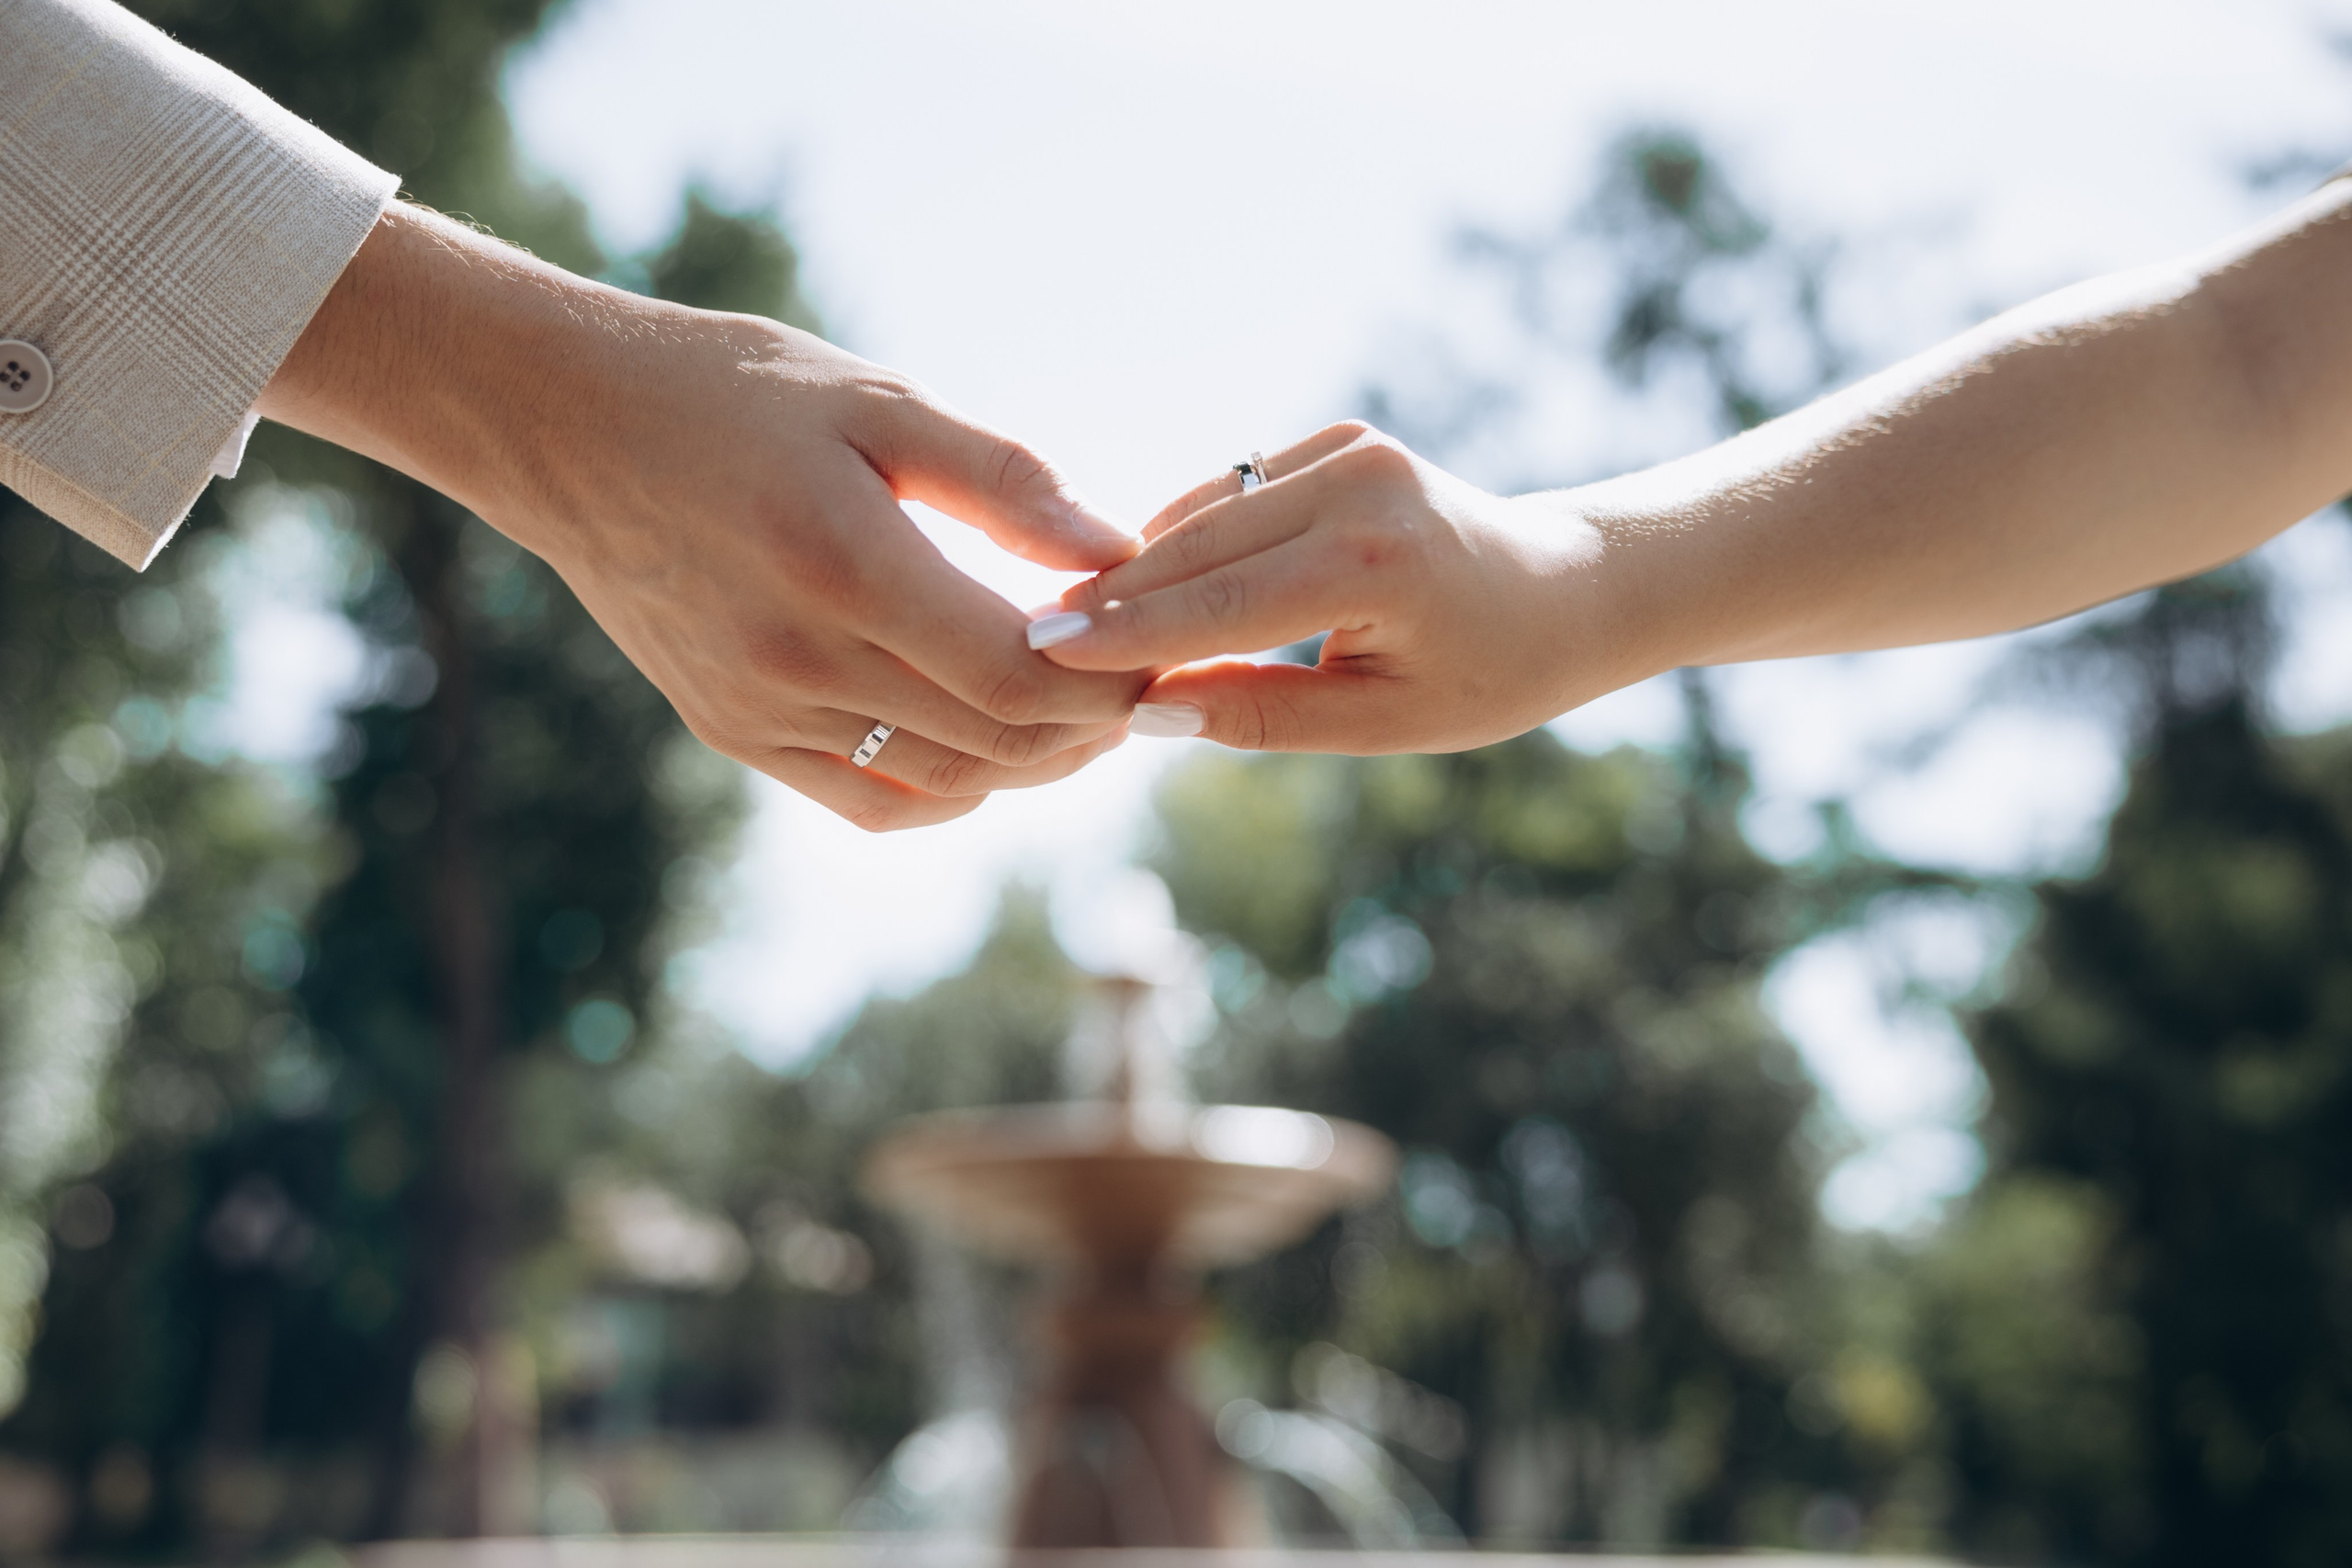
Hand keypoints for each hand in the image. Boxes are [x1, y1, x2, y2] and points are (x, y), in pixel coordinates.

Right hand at [260, 204, 1149, 828]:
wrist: (561, 427)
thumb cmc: (730, 392)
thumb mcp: (876, 400)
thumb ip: (1003, 480)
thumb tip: (1117, 551)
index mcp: (843, 563)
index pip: (1017, 675)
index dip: (1108, 684)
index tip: (1156, 651)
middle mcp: (796, 658)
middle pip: (995, 744)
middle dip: (1090, 728)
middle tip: (1142, 687)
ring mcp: (758, 710)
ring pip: (945, 787)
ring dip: (1030, 764)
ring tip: (1079, 712)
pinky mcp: (731, 733)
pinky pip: (871, 805)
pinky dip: (952, 791)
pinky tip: (988, 742)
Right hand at [1032, 423, 1648, 752]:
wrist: (1567, 588)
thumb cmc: (1488, 675)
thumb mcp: (1384, 723)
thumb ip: (1262, 716)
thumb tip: (1145, 712)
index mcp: (1377, 561)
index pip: (1219, 603)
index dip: (1125, 632)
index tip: (1040, 650)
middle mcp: (1360, 483)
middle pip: (1196, 548)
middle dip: (1113, 599)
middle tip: (1026, 644)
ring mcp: (1350, 448)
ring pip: (1203, 513)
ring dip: (1140, 569)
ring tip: (1071, 626)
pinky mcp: (1340, 438)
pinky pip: (1232, 494)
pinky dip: (1187, 540)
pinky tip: (1141, 588)